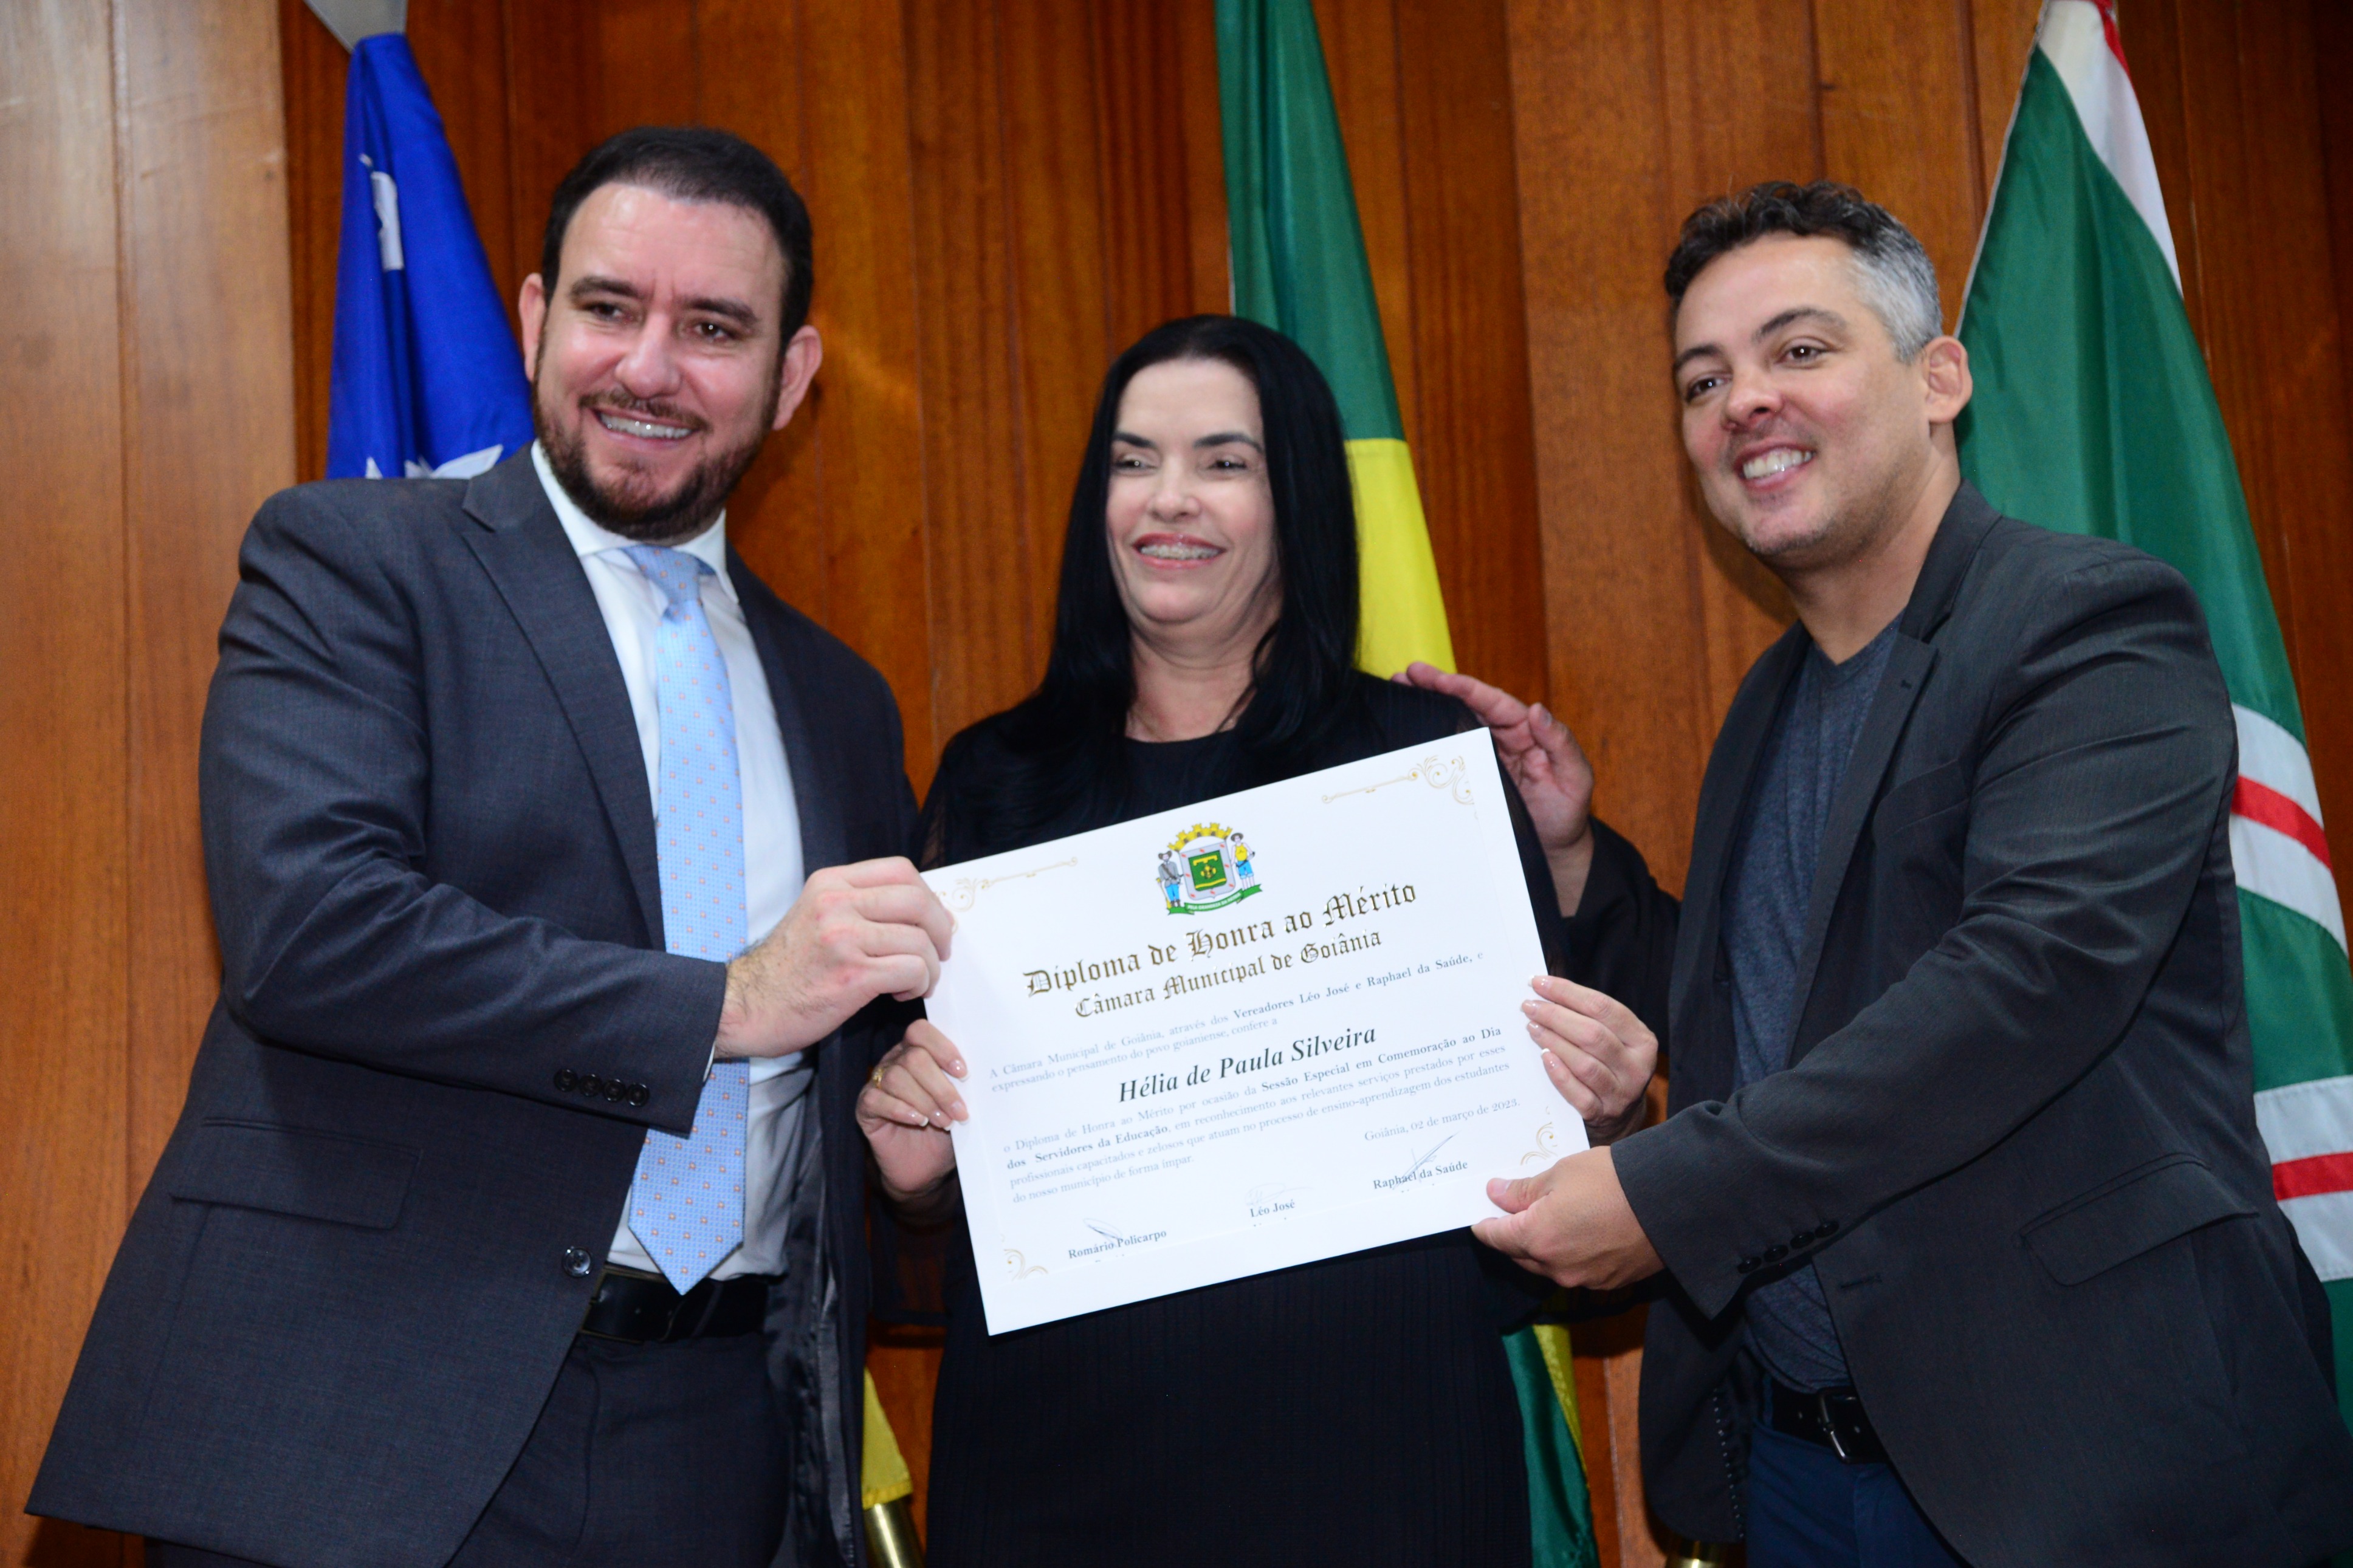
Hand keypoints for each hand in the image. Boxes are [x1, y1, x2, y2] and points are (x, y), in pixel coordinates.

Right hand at [715, 858, 952, 1057]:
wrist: (744, 1006)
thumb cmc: (785, 970)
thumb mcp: (816, 917)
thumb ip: (857, 906)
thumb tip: (918, 911)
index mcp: (830, 883)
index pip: (900, 870)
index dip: (928, 895)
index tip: (933, 920)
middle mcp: (836, 903)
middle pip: (917, 900)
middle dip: (941, 928)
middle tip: (941, 951)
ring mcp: (843, 938)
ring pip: (919, 939)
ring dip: (930, 965)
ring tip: (917, 980)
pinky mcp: (851, 975)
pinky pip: (911, 970)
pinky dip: (919, 983)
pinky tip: (900, 993)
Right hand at [858, 1019, 965, 1200]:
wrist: (924, 1167)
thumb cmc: (944, 1129)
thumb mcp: (959, 1105)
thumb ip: (964, 1087)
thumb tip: (982, 1077)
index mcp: (917, 1051)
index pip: (921, 1031)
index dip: (942, 1048)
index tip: (964, 1073)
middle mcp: (894, 1062)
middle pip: (913, 1058)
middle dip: (941, 1086)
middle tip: (959, 1111)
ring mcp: (877, 1083)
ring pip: (896, 1078)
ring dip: (925, 1101)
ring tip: (944, 1122)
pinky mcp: (865, 1107)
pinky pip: (876, 1099)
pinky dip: (900, 1110)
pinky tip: (918, 1122)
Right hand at [1393, 663, 1596, 911]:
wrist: (1553, 851)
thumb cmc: (1567, 812)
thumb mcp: (1574, 777)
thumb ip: (1560, 743)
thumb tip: (1538, 710)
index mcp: (1526, 731)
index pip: (1493, 702)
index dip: (1466, 688)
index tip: (1440, 679)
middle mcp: (1502, 738)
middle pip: (1466, 705)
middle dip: (1436, 687)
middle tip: (1406, 674)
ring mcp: (1483, 756)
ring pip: (1453, 724)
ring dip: (1426, 706)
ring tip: (1398, 689)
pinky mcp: (1470, 777)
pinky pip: (1448, 754)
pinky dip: (1428, 740)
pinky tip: (1405, 731)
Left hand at [1474, 1146, 1662, 1289]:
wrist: (1671, 1201)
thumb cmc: (1613, 1180)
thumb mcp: (1561, 1173)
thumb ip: (1524, 1190)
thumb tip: (1496, 1194)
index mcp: (1537, 1239)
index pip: (1497, 1238)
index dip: (1485, 1226)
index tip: (1480, 1217)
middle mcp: (1556, 1268)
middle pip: (1520, 1255)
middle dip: (1512, 1236)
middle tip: (1512, 1214)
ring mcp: (1584, 1279)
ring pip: (1548, 1266)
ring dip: (1542, 1248)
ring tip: (1547, 1222)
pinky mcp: (1609, 1282)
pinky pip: (1577, 1271)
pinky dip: (1570, 1255)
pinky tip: (1579, 1234)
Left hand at [1525, 975, 1655, 1143]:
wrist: (1621, 1117)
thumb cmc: (1609, 1066)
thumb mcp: (1614, 1039)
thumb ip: (1588, 1016)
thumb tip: (1546, 990)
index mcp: (1642, 1040)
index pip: (1603, 1007)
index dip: (1568, 992)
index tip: (1539, 983)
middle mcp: (1636, 1067)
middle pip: (1593, 1034)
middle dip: (1556, 1016)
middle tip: (1529, 1006)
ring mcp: (1621, 1093)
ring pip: (1585, 1063)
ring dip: (1553, 1041)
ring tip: (1532, 1027)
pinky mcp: (1602, 1114)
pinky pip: (1578, 1094)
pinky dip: (1559, 1074)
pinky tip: (1544, 1057)